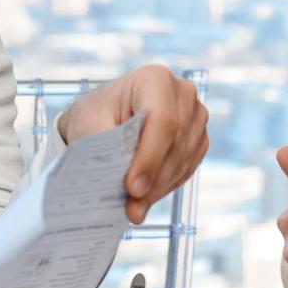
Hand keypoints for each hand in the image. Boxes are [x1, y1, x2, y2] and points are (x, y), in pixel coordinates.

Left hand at [57, 65, 208, 222]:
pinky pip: (188, 167)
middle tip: (131, 207)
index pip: (162, 120)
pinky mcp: (198, 138)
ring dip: (159, 189)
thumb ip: (104, 150)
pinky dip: (166, 186)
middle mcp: (182, 94)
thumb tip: (117, 185)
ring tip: (133, 208)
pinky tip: (146, 197)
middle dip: (153, 180)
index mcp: (154, 79)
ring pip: (183, 159)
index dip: (150, 157)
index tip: (132, 188)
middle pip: (176, 143)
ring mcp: (195, 116)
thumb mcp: (89, 124)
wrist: (107, 114)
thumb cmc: (96, 114)